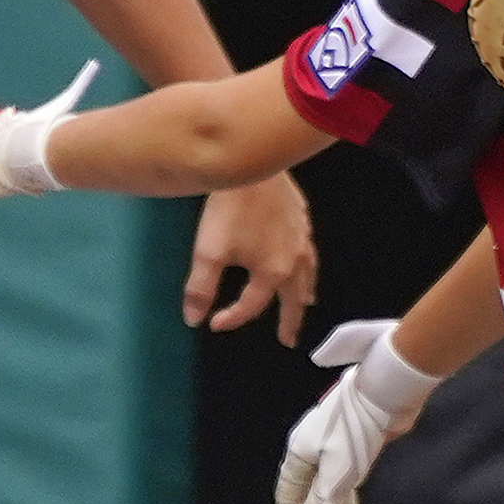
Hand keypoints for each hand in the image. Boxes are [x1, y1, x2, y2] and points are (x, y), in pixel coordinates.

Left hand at [185, 172, 317, 342]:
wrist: (250, 164)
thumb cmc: (229, 210)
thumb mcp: (209, 252)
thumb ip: (201, 289)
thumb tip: (193, 319)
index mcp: (272, 273)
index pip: (251, 306)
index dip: (232, 318)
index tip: (214, 324)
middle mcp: (294, 260)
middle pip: (294, 299)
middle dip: (290, 321)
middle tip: (288, 339)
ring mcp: (302, 238)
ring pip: (308, 275)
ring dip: (303, 294)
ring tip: (303, 304)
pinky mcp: (302, 217)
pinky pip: (309, 252)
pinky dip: (307, 267)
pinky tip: (302, 260)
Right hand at [273, 321, 439, 503]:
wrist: (387, 390)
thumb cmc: (357, 429)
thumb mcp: (338, 471)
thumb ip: (323, 502)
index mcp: (300, 453)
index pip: (289, 496)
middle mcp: (311, 451)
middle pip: (308, 495)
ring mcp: (332, 447)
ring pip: (327, 489)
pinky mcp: (354, 445)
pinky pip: (343, 480)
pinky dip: (346, 500)